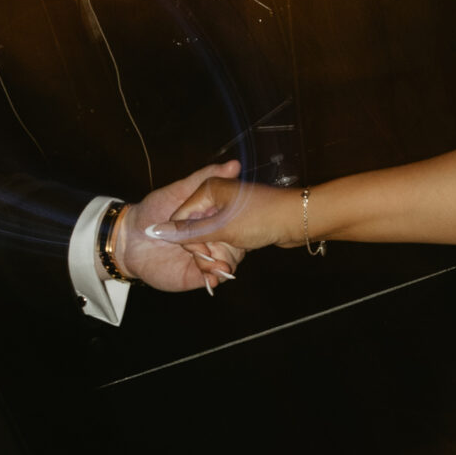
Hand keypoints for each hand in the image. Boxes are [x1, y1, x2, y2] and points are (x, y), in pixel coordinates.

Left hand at [114, 165, 245, 293]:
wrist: (127, 239)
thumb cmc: (152, 211)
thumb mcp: (179, 191)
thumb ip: (204, 178)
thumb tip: (234, 165)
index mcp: (213, 219)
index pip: (236, 222)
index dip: (236, 224)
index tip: (231, 222)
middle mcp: (214, 239)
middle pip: (236, 245)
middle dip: (229, 246)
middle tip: (213, 244)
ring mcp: (206, 258)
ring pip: (227, 263)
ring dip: (222, 263)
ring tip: (213, 262)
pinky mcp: (196, 275)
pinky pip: (212, 279)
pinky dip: (215, 278)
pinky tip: (211, 277)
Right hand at [160, 172, 304, 252]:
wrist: (299, 219)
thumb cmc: (261, 218)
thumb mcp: (222, 228)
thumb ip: (190, 232)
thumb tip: (156, 233)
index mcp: (207, 189)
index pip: (181, 219)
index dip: (189, 241)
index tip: (203, 255)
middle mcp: (215, 196)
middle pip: (194, 228)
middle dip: (204, 249)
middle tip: (219, 265)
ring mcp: (228, 208)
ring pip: (209, 236)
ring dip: (217, 252)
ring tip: (229, 264)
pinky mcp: (239, 219)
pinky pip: (224, 237)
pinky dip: (227, 248)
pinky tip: (235, 257)